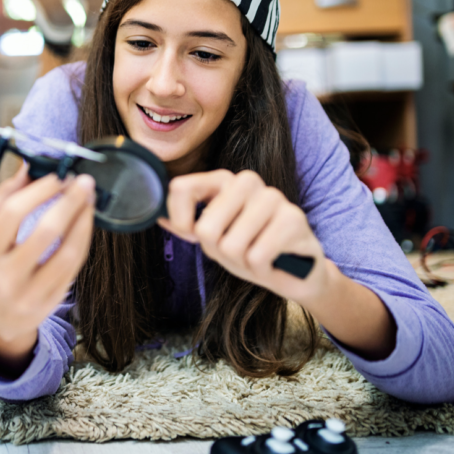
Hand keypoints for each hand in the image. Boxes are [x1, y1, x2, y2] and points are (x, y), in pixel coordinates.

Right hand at [0, 163, 95, 371]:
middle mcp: (4, 274)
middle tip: (83, 182)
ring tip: (89, 200)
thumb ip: (1, 197)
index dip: (39, 191)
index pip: (12, 214)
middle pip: (44, 233)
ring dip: (83, 221)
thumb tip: (28, 167)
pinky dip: (83, 240)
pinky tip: (86, 222)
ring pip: (65, 253)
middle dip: (69, 202)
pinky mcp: (49, 301)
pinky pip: (73, 267)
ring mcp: (28, 292)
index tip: (57, 176)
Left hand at [157, 169, 332, 306]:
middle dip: (218, 249)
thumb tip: (157, 217)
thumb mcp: (212, 239)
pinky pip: (256, 256)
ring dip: (241, 261)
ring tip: (257, 254)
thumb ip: (186, 226)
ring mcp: (272, 197)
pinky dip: (261, 268)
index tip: (193, 235)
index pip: (181, 188)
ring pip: (232, 245)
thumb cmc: (250, 250)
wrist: (296, 273)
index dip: (180, 221)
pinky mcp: (294, 218)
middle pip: (206, 227)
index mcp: (223, 181)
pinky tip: (273, 260)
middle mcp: (247, 181)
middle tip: (238, 249)